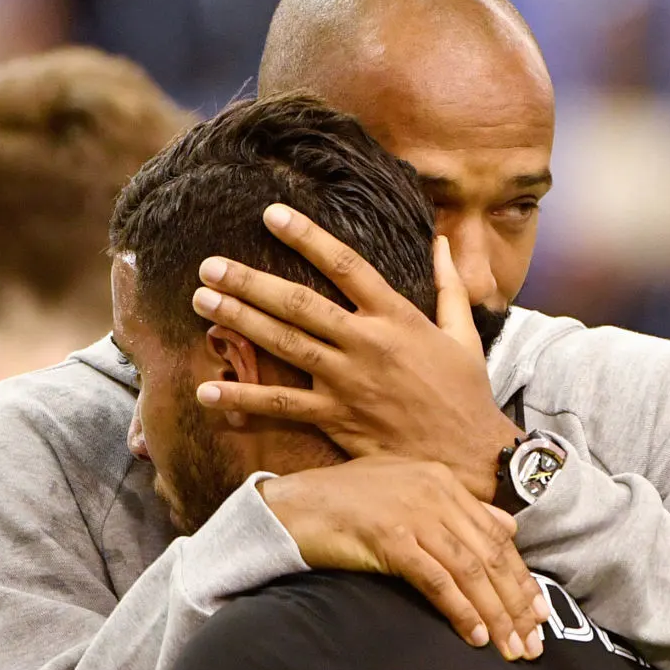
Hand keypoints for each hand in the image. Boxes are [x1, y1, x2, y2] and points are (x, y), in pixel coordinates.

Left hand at [191, 204, 522, 501]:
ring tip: (202, 302)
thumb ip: (449, 285)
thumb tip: (443, 242)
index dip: (307, 237)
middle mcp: (367, 343)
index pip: (346, 265)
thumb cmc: (466, 393)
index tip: (271, 214)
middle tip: (210, 265)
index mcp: (397, 316)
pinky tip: (208, 391)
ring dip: (239, 321)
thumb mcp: (463, 333)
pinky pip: (281, 406)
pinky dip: (242, 400)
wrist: (467, 455)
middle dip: (249, 282)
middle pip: (298, 304)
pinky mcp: (336, 417)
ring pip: (283, 344)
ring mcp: (347, 381)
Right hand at [260, 458, 546, 659]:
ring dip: (495, 615)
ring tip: (509, 648)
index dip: (521, 577)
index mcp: (442, 481)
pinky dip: (460, 611)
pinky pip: (437, 581)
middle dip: (516, 603)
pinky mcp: (391, 539)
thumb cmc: (343, 503)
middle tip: (533, 641)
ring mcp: (414, 515)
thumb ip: (456, 507)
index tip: (537, 612)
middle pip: (491, 556)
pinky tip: (473, 636)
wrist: (291, 507)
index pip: (497, 536)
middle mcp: (436, 493)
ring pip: (471, 572)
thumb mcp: (405, 490)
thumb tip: (504, 527)